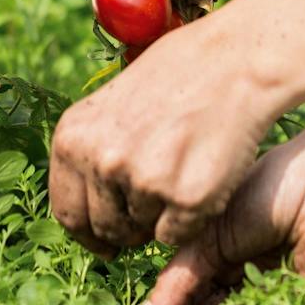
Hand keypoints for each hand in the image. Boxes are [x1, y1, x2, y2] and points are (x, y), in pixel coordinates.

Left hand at [50, 15, 279, 255]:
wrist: (236, 63)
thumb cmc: (180, 75)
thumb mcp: (114, 103)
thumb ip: (95, 148)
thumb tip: (91, 203)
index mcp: (74, 138)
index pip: (68, 210)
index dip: (88, 232)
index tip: (105, 242)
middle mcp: (102, 162)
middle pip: (106, 228)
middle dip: (128, 229)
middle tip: (154, 211)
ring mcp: (143, 182)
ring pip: (143, 232)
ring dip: (162, 218)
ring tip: (184, 177)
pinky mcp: (187, 198)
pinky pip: (178, 235)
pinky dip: (191, 221)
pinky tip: (203, 184)